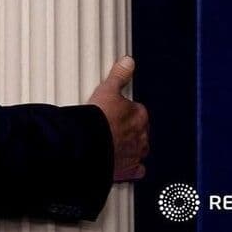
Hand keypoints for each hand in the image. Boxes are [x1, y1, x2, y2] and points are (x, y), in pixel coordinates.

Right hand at [87, 56, 149, 181]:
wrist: (89, 144)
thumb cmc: (98, 119)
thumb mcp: (107, 89)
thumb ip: (119, 75)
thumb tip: (128, 61)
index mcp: (140, 115)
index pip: (137, 111)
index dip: (125, 111)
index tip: (114, 112)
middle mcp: (142, 136)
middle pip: (139, 131)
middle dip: (128, 130)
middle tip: (111, 127)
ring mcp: (137, 154)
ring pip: (139, 149)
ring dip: (130, 147)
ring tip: (114, 144)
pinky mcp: (129, 170)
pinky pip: (137, 169)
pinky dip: (131, 167)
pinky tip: (121, 163)